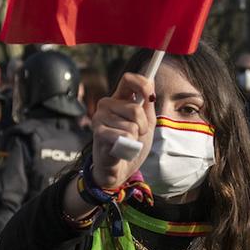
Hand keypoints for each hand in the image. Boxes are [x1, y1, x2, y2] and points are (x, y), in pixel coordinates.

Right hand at [88, 71, 156, 190]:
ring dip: (135, 139)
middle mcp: (106, 104)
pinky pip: (125, 136)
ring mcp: (100, 117)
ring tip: (126, 143)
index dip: (142, 84)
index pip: (128, 79)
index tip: (150, 97)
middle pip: (135, 108)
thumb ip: (147, 105)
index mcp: (119, 99)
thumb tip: (151, 81)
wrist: (119, 169)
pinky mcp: (98, 133)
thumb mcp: (146, 124)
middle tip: (137, 135)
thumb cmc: (131, 145)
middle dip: (143, 125)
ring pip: (132, 125)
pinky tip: (121, 149)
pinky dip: (129, 146)